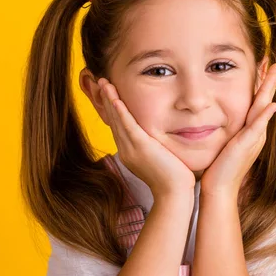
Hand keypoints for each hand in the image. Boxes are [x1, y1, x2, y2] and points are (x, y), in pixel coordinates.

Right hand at [98, 78, 195, 200]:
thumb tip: (161, 138)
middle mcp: (126, 150)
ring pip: (117, 119)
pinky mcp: (140, 148)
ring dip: (110, 99)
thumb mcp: (161, 157)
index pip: (118, 125)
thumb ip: (157, 146)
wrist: (174, 194)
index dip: (112, 108)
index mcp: (130, 152)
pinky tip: (115, 98)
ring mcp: (131, 149)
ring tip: (104, 82)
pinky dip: (120, 110)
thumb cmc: (174, 178)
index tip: (108, 92)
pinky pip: (127, 125)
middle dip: (106, 99)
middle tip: (100, 81)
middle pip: (113, 120)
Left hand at [199, 63, 275, 199]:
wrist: (218, 189)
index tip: (262, 66)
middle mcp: (255, 132)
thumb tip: (214, 117)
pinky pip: (258, 127)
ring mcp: (253, 138)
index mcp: (249, 130)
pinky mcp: (246, 145)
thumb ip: (223, 130)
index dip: (261, 85)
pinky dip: (265, 116)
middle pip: (265, 100)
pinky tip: (273, 105)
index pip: (256, 102)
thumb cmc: (216, 168)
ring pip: (264, 108)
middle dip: (270, 81)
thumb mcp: (222, 143)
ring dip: (271, 90)